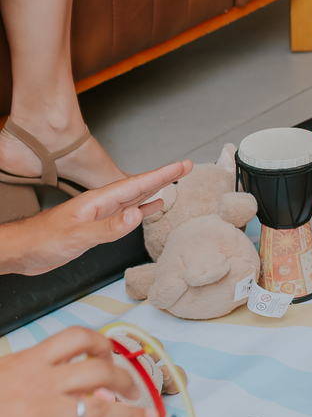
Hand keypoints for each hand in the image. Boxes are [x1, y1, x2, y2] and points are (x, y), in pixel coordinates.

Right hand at [0, 327, 156, 416]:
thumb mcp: (0, 375)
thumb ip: (28, 370)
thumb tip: (55, 367)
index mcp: (29, 361)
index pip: (76, 338)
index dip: (101, 344)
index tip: (109, 356)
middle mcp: (42, 384)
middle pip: (99, 371)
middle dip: (125, 380)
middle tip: (135, 391)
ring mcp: (44, 416)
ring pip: (101, 411)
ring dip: (132, 416)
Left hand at [4, 161, 191, 275]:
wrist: (20, 251)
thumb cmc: (40, 241)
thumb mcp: (77, 236)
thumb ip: (107, 228)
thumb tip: (137, 216)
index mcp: (99, 201)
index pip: (137, 184)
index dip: (161, 174)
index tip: (181, 166)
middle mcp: (102, 204)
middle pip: (140, 187)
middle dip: (163, 176)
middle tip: (186, 167)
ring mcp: (100, 214)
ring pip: (135, 199)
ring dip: (155, 190)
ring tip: (174, 182)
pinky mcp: (97, 226)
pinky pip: (126, 214)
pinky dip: (142, 210)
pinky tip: (151, 209)